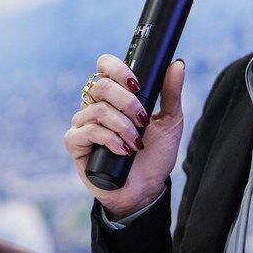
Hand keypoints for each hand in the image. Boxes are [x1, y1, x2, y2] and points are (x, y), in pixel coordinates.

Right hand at [64, 55, 185, 219]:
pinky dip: (109, 139)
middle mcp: (96, 104)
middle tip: (144, 120)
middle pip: (101, 86)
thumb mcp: (170, 121)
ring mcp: (83, 122)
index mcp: (115, 94)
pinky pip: (88, 131)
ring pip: (98, 109)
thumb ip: (171, 92)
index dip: (117, 69)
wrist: (147, 188)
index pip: (105, 65)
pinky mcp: (75, 143)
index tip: (137, 85)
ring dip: (123, 126)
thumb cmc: (155, 154)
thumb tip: (177, 64)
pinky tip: (123, 150)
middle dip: (128, 102)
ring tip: (137, 143)